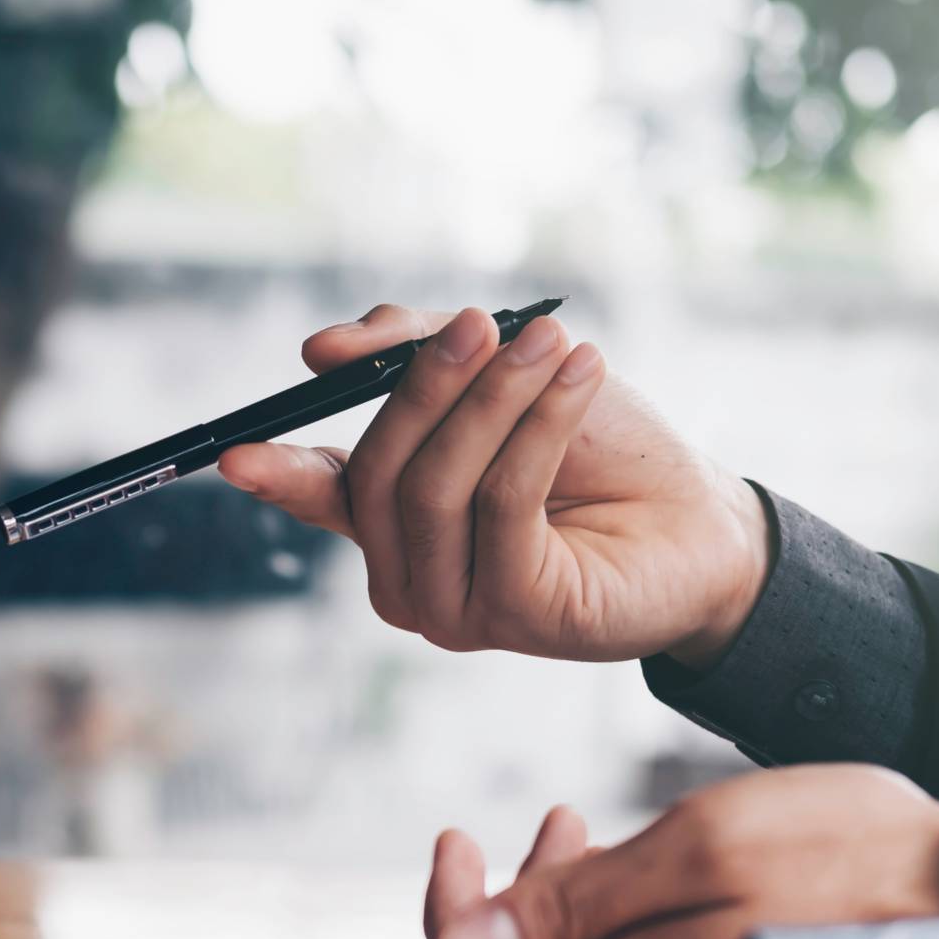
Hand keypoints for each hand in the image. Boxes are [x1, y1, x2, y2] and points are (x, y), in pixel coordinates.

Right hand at [218, 305, 771, 666]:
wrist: (703, 522)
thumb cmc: (604, 452)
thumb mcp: (505, 378)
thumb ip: (416, 354)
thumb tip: (322, 349)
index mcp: (395, 526)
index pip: (323, 495)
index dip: (279, 472)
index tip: (235, 455)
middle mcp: (410, 577)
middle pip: (382, 474)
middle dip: (427, 387)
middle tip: (482, 322)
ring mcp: (456, 609)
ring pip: (437, 489)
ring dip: (495, 400)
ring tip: (553, 341)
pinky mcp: (515, 616)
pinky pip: (503, 504)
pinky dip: (537, 428)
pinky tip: (578, 375)